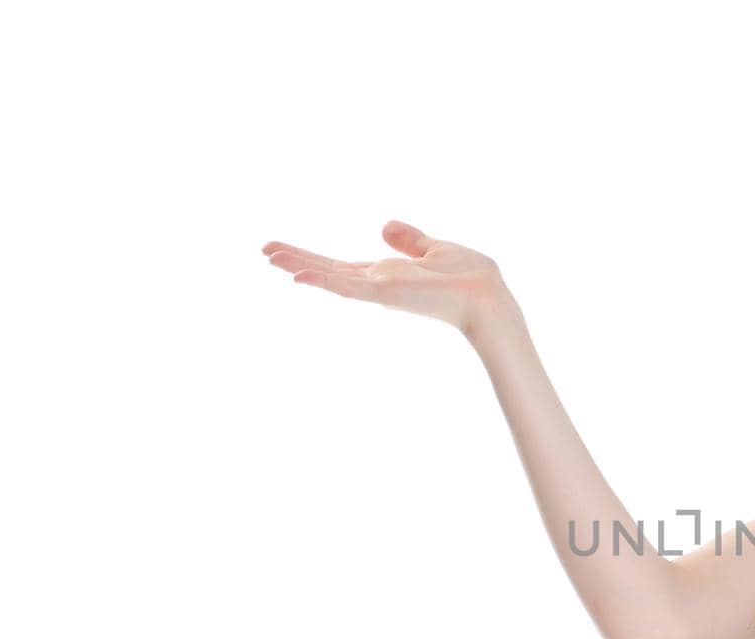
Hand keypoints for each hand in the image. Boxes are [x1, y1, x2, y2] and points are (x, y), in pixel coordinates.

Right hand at [262, 220, 517, 336]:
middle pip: (330, 270)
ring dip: (301, 266)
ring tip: (270, 256)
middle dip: (298, 260)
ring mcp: (381, 289)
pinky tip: (300, 276)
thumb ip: (409, 240)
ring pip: (333, 277)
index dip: (314, 258)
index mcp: (388, 275)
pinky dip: (326, 281)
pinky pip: (351, 288)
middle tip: (264, 250)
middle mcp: (380, 283)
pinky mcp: (387, 294)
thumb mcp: (435, 249)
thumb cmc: (471, 278)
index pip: (343, 266)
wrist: (489, 297)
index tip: (286, 250)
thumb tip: (383, 225)